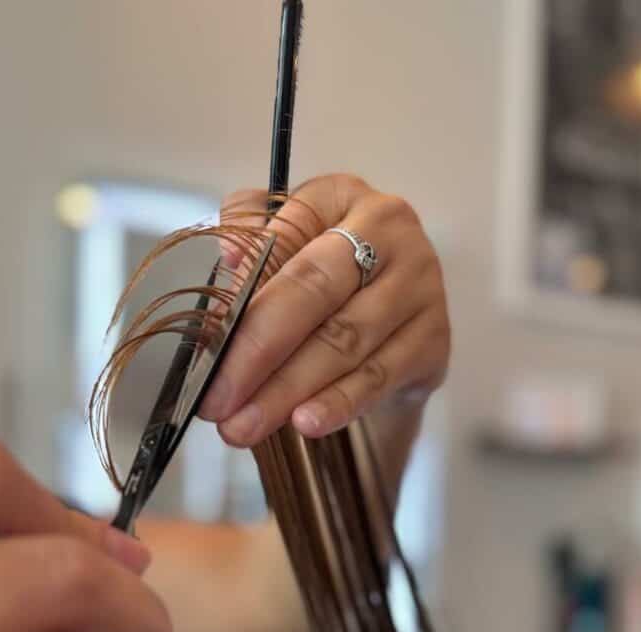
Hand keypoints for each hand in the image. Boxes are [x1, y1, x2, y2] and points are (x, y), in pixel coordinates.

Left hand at [200, 173, 449, 445]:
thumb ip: (251, 246)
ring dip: (286, 391)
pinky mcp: (434, 339)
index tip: (206, 341)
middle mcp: (390, 230)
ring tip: (244, 426)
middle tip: (217, 399)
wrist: (391, 325)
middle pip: (315, 293)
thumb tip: (228, 258)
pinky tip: (305, 423)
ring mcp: (420, 286)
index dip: (243, 290)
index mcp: (341, 197)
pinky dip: (338, 403)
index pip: (286, 237)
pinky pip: (377, 377)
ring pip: (343, 343)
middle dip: (258, 351)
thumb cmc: (325, 284)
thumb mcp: (285, 250)